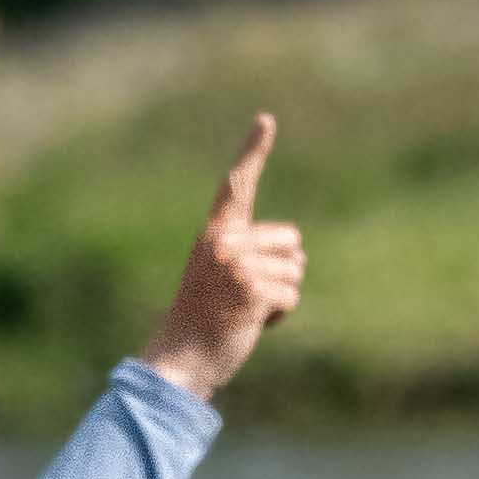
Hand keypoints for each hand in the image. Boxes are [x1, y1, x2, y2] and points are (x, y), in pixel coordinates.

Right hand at [137, 116, 302, 403]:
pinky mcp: (251, 289)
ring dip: (281, 297)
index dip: (253, 151)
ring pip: (296, 270)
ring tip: (244, 311)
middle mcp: (224, 241)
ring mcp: (237, 264)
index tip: (266, 119)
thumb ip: (248, 255)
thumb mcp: (220, 277)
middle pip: (292, 241)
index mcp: (215, 233)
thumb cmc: (204, 322)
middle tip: (245, 297)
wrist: (181, 359)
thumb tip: (297, 256)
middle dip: (283, 271)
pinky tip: (250, 324)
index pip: (237, 185)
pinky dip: (279, 316)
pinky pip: (291, 296)